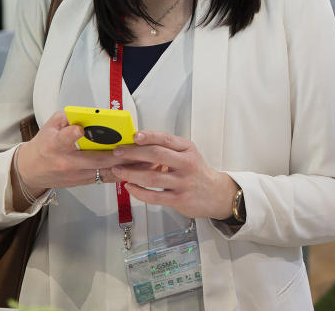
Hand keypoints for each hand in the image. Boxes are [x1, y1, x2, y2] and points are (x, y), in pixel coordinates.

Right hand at [15, 111, 128, 190]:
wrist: (32, 171)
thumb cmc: (44, 146)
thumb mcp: (50, 125)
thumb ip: (70, 116)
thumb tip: (93, 113)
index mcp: (55, 145)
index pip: (63, 139)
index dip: (72, 135)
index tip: (80, 129)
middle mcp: (67, 162)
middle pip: (94, 158)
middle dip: (117, 153)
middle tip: (135, 147)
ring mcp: (77, 174)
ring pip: (105, 170)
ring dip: (126, 165)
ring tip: (146, 159)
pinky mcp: (84, 181)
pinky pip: (106, 178)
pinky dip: (123, 173)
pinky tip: (138, 169)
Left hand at [111, 130, 237, 219]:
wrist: (215, 193)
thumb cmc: (196, 172)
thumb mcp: (188, 154)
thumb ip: (168, 150)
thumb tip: (138, 145)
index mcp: (187, 149)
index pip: (166, 139)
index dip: (149, 136)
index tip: (134, 136)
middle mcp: (186, 164)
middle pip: (157, 155)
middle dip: (133, 153)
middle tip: (119, 152)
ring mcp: (183, 182)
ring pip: (152, 177)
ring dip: (131, 173)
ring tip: (119, 170)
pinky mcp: (179, 199)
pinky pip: (154, 196)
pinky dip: (138, 191)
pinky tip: (130, 187)